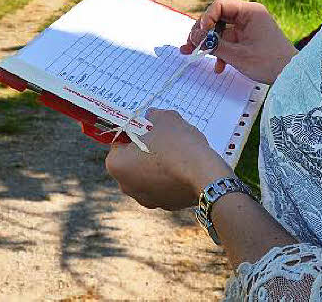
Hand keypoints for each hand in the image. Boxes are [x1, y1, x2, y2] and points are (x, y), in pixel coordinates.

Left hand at [105, 109, 231, 209]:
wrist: (205, 175)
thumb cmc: (176, 144)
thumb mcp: (162, 118)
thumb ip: (152, 116)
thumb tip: (151, 116)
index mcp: (116, 165)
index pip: (120, 141)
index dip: (134, 130)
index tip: (148, 126)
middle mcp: (126, 186)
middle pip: (134, 159)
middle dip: (146, 148)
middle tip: (163, 136)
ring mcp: (147, 199)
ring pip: (149, 173)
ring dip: (158, 163)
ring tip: (177, 150)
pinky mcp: (167, 205)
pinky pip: (165, 185)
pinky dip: (171, 176)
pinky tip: (184, 165)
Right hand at [183, 0, 296, 83]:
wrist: (290, 77)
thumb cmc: (269, 62)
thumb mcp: (238, 55)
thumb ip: (214, 44)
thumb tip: (195, 38)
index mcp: (250, 11)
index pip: (220, 5)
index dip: (206, 18)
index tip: (200, 34)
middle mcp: (248, 15)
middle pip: (217, 17)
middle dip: (203, 32)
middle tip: (190, 44)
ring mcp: (248, 27)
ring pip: (220, 30)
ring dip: (209, 44)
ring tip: (194, 54)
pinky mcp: (248, 39)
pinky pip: (229, 41)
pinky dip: (221, 51)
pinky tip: (217, 66)